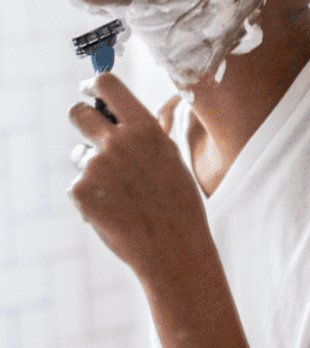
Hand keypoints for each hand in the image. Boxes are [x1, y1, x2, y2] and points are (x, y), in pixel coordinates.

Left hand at [68, 73, 209, 281]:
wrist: (175, 250)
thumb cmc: (179, 207)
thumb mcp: (171, 161)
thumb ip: (143, 137)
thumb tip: (117, 118)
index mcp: (145, 130)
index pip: (107, 84)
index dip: (94, 85)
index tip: (90, 91)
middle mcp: (118, 142)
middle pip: (78, 112)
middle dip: (81, 120)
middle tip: (93, 136)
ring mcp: (96, 166)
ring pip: (79, 154)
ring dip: (92, 167)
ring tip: (121, 193)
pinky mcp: (81, 190)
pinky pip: (79, 184)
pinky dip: (92, 197)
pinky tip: (116, 211)